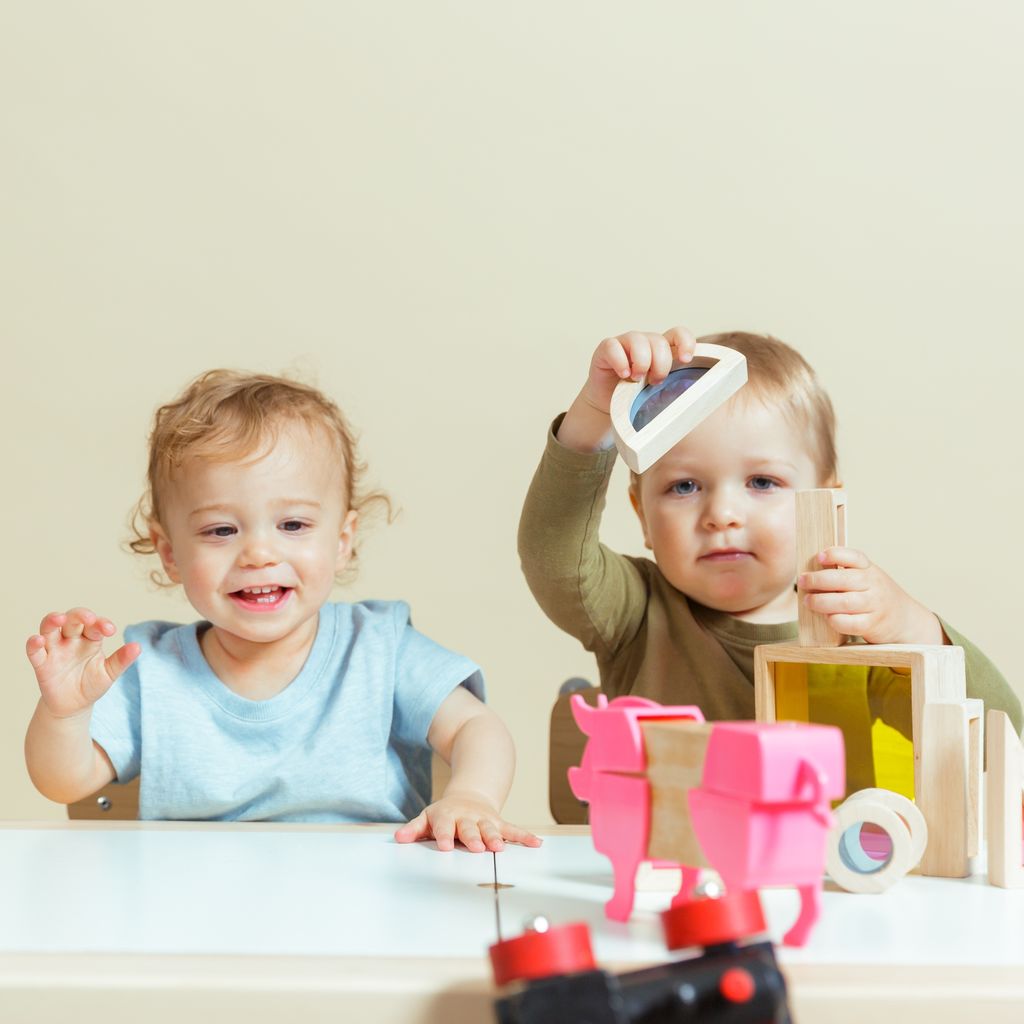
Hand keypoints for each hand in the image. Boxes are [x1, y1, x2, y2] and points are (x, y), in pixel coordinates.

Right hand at [26, 609, 140, 718]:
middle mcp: (71, 640)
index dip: (101, 623)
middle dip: (79, 615)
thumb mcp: (109, 673)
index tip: (110, 630)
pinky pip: (34, 651)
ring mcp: (55, 650)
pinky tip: (38, 640)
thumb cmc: (91, 685)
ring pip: (49, 628)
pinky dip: (34, 644)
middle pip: (72, 619)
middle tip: (89, 618)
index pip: (94, 625)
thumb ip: (121, 660)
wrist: (73, 707)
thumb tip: (138, 647)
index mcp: (90, 640)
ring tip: (59, 618)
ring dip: (52, 620)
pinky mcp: (41, 664)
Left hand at [394, 790, 542, 852]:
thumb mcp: (427, 817)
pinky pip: (512, 829)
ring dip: (496, 837)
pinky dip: (524, 836)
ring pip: (491, 828)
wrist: (468, 796)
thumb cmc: (445, 814)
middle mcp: (467, 817)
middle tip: (476, 847)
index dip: (445, 835)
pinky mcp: (499, 822)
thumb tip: (398, 837)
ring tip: (500, 848)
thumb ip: (414, 829)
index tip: (446, 846)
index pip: (444, 826)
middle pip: (470, 828)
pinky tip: (535, 843)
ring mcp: (484, 819)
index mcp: (447, 816)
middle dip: (473, 837)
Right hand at [582, 326, 696, 416]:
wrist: (608, 403)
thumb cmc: (636, 396)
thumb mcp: (659, 391)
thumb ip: (675, 387)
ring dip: (641, 363)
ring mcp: (625, 343)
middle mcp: (645, 342)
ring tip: (636, 380)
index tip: (686, 360)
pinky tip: (623, 375)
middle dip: (660, 364)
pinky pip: (613, 347)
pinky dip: (620, 362)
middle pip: (659, 341)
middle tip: (654, 382)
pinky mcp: (606, 348)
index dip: (685, 342)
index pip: (678, 333)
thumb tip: (696, 398)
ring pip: (638, 340)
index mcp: (661, 349)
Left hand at [798, 548, 943, 644]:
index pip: (854, 557)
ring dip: (822, 601)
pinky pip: (850, 623)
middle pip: (844, 580)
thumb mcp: (866, 577)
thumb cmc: (875, 596)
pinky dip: (835, 620)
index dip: (835, 555)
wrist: (906, 619)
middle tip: (802, 581)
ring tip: (807, 601)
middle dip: (818, 580)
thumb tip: (809, 572)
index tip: (819, 556)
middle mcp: (874, 585)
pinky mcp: (873, 625)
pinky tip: (826, 617)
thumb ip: (845, 572)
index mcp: (870, 569)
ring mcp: (875, 605)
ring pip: (845, 602)